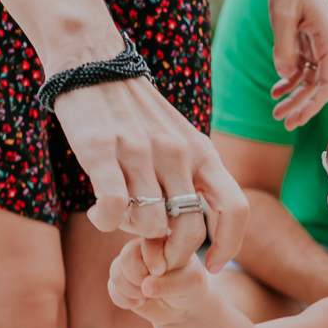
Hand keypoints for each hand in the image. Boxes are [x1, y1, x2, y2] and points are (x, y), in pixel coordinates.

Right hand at [54, 74, 246, 269]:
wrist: (92, 62)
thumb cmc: (136, 113)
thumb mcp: (178, 140)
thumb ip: (189, 181)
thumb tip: (189, 235)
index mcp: (203, 152)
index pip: (236, 208)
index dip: (230, 246)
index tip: (210, 265)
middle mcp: (177, 153)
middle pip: (190, 231)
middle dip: (172, 256)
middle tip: (152, 255)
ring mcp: (141, 152)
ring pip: (151, 225)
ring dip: (134, 234)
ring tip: (121, 219)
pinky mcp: (102, 151)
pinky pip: (114, 209)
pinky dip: (107, 223)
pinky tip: (100, 215)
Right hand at [108, 236, 208, 324]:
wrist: (182, 307)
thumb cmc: (190, 287)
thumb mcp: (190, 283)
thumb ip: (171, 282)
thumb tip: (146, 287)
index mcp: (163, 240)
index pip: (147, 241)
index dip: (151, 258)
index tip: (161, 271)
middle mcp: (142, 248)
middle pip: (127, 256)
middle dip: (138, 276)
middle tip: (152, 287)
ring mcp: (130, 264)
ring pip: (116, 272)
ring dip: (131, 289)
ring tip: (146, 297)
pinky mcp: (122, 281)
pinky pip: (112, 288)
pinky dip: (124, 299)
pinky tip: (139, 302)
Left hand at [267, 0, 327, 130]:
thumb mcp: (282, 15)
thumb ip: (283, 47)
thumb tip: (285, 75)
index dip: (314, 105)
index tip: (297, 119)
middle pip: (319, 86)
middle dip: (302, 105)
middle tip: (283, 123)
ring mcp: (319, 42)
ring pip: (311, 78)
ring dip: (294, 95)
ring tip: (276, 110)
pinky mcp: (309, 38)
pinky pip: (302, 66)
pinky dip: (290, 78)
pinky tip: (276, 90)